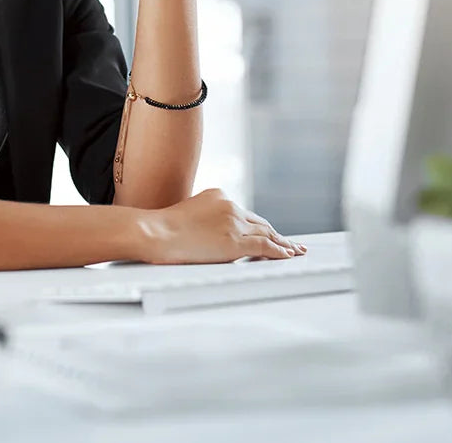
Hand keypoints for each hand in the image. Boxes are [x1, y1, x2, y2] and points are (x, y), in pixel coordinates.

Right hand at [136, 188, 306, 264]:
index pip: (245, 214)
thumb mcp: (186, 213)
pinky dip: (280, 251)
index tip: (269, 232)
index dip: (259, 225)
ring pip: (267, 234)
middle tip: (290, 243)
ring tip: (295, 251)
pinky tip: (288, 255)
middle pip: (260, 223)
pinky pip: (265, 247)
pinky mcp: (236, 242)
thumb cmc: (162, 228)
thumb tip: (205, 233)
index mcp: (219, 195)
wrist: (156, 232)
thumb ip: (203, 219)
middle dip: (276, 233)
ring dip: (284, 244)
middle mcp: (231, 205)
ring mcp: (234, 223)